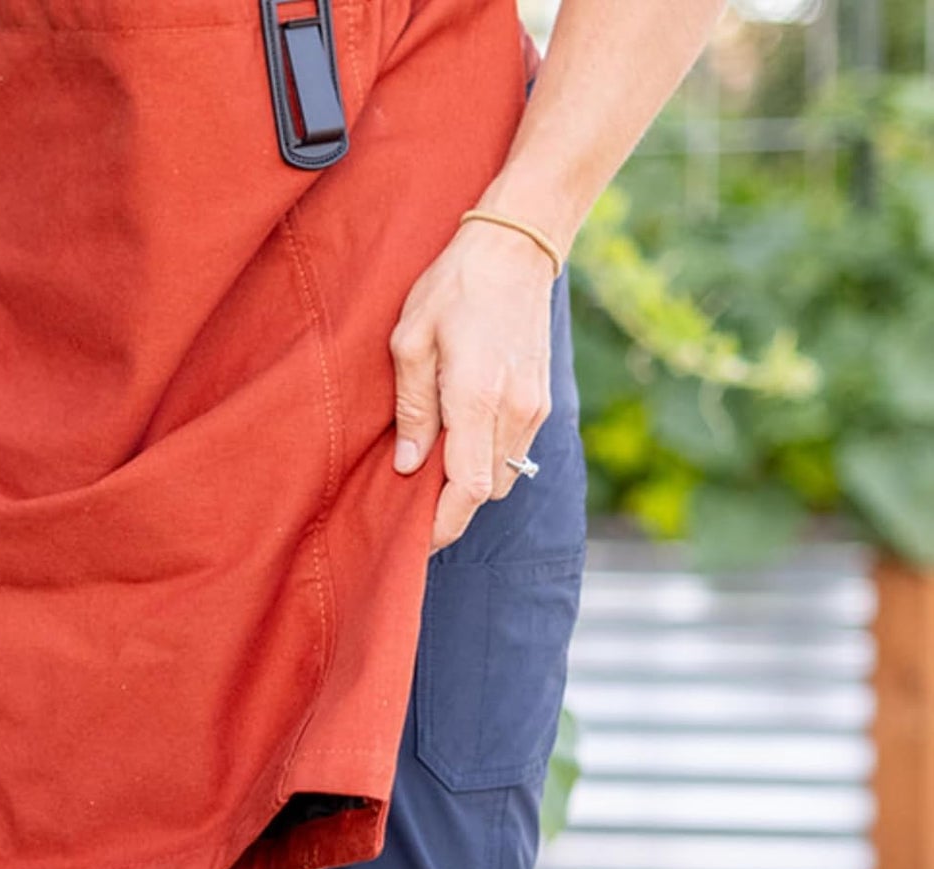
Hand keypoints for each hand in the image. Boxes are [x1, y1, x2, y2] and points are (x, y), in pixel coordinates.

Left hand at [388, 220, 557, 554]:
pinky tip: (458, 444)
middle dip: (450, 509)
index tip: (416, 542)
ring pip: (502, 477)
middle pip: (484, 493)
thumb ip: (412, 409)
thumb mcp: (411, 340)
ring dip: (468, 485)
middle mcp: (514, 412)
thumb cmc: (454, 286)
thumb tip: (407, 465)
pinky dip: (485, 462)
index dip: (442, 525)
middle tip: (411, 508)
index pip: (467, 490)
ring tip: (430, 474)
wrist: (517, 246)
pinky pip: (512, 453)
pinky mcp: (541, 401)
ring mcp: (534, 409)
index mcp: (477, 399)